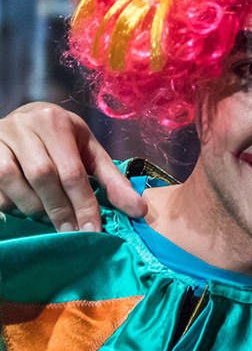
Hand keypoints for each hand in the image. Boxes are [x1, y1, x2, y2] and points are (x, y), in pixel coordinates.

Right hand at [0, 102, 145, 231]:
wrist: (24, 118)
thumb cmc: (62, 139)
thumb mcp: (90, 151)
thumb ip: (112, 180)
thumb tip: (139, 210)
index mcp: (56, 123)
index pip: (72, 172)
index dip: (84, 205)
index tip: (92, 231)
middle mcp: (24, 126)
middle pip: (43, 177)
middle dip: (60, 210)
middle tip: (72, 232)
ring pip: (13, 182)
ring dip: (33, 209)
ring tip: (50, 220)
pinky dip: (10, 205)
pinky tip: (26, 210)